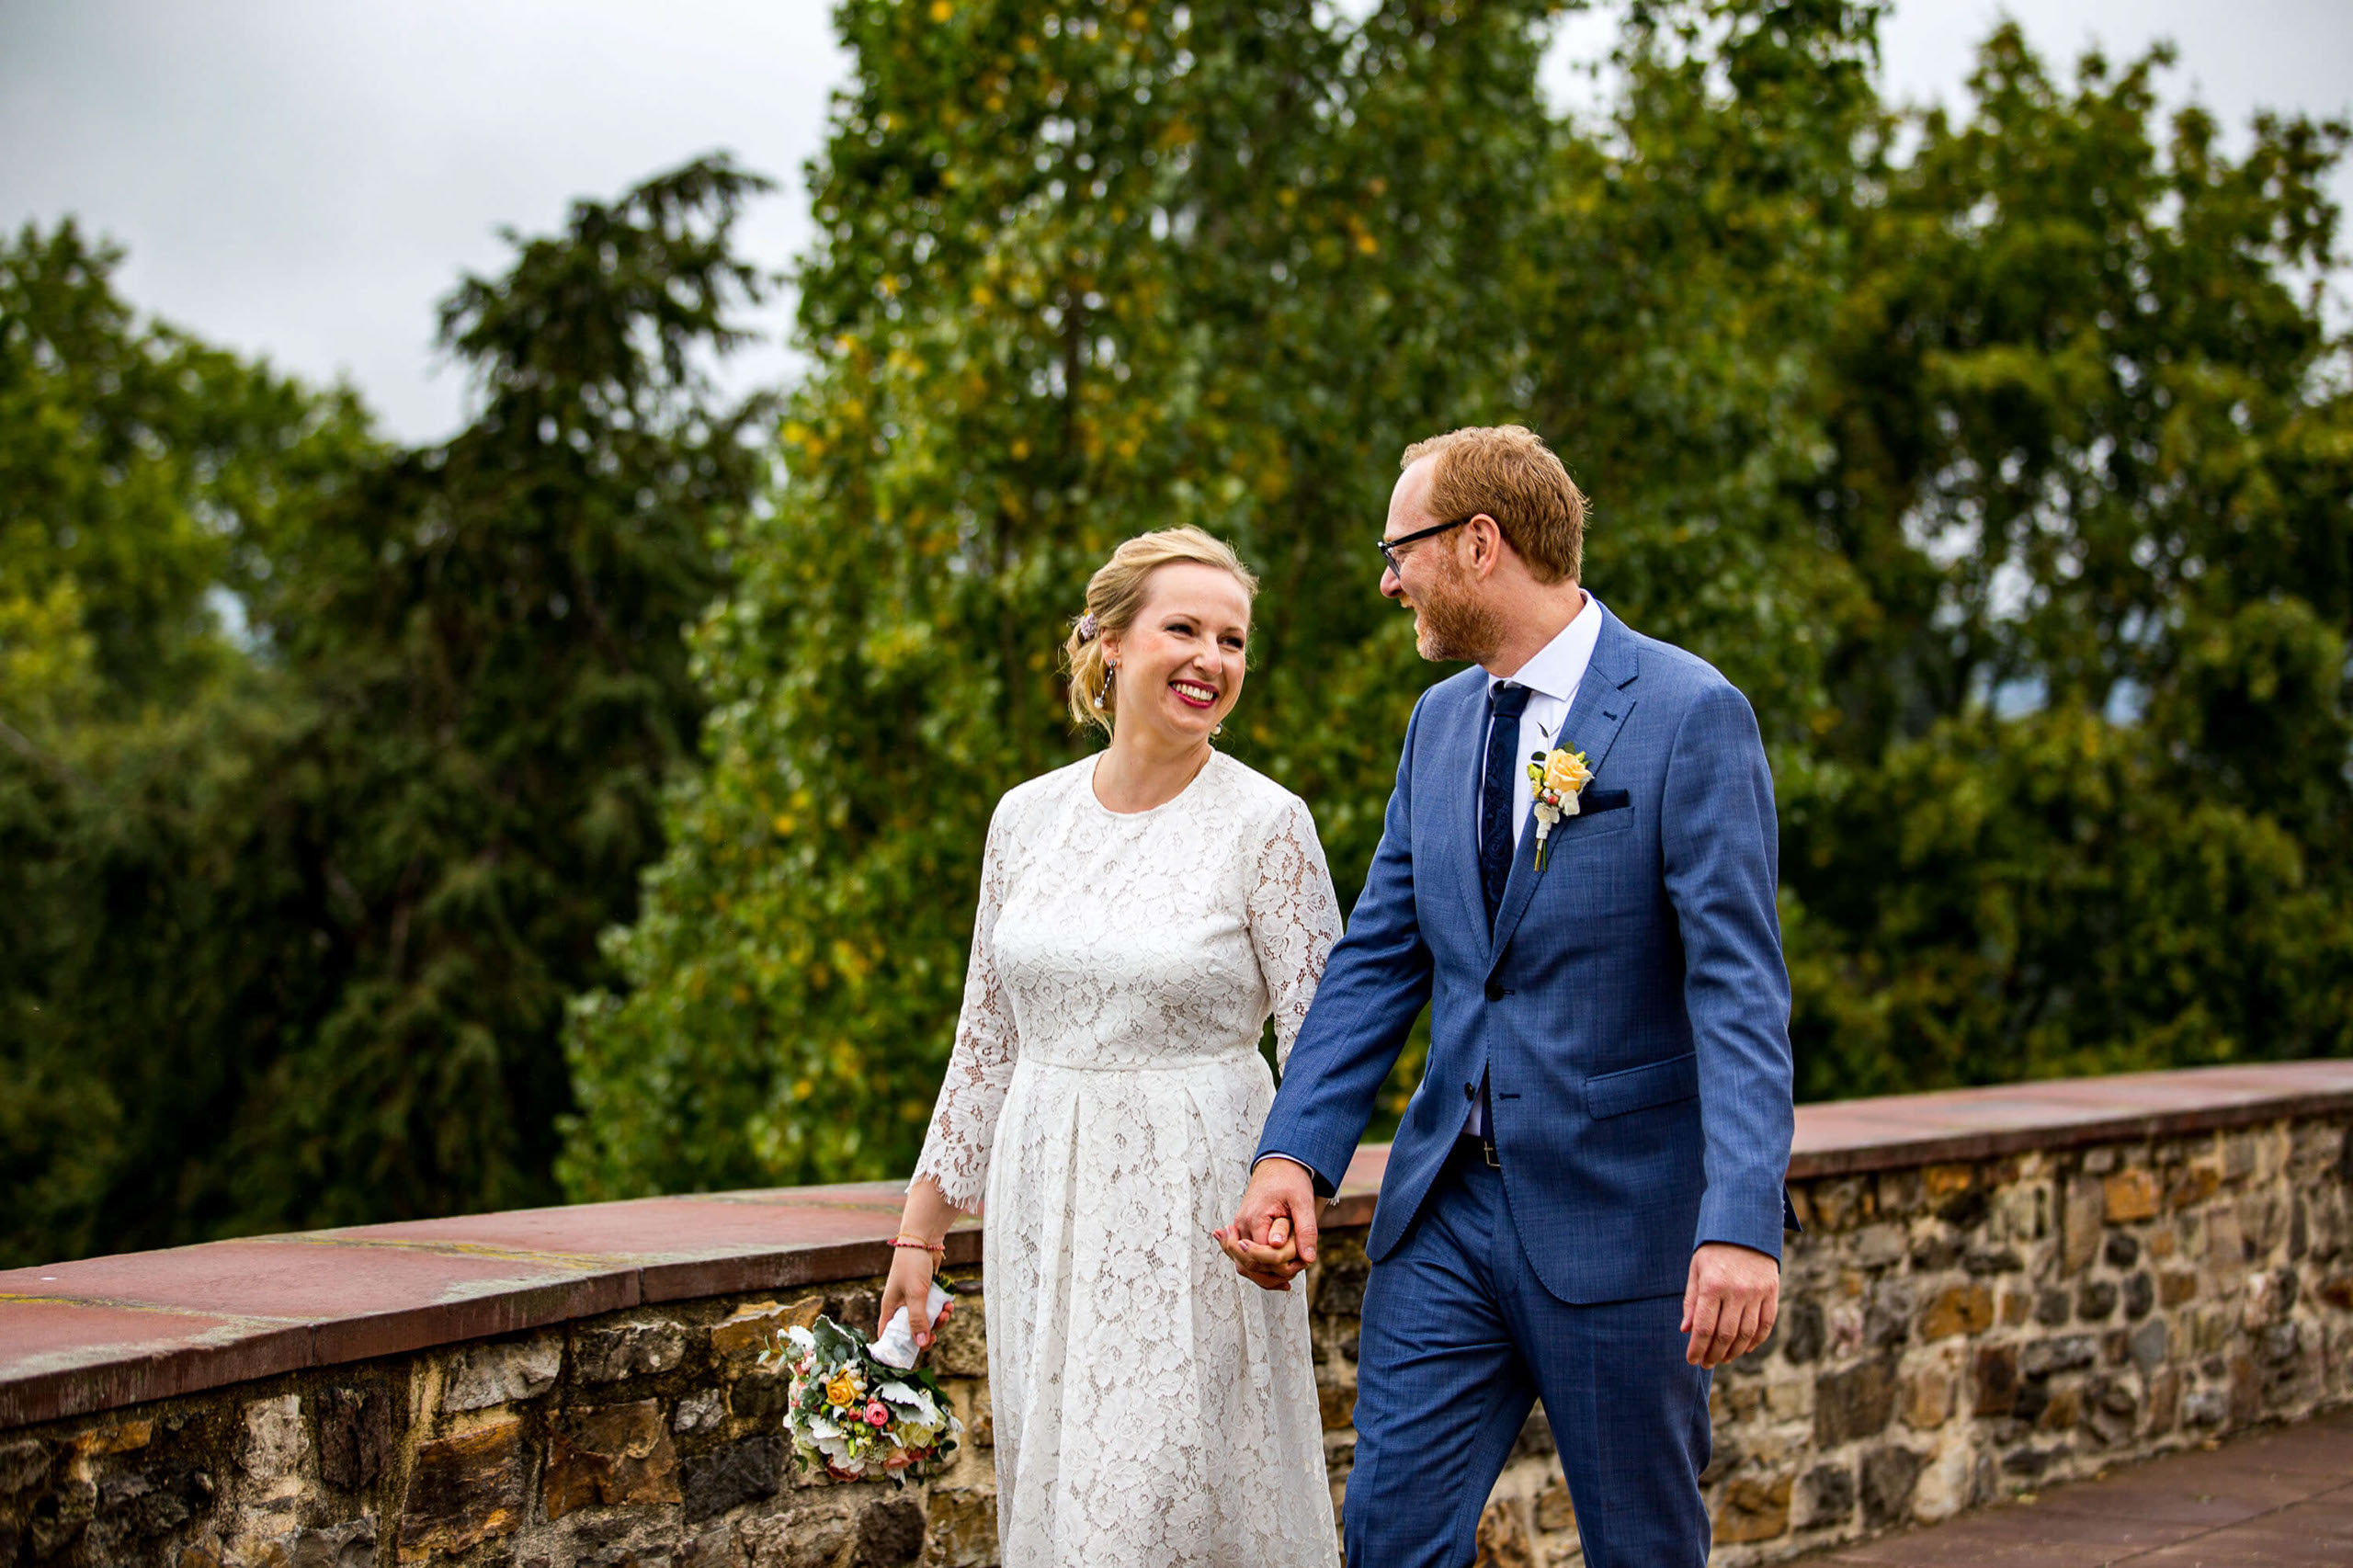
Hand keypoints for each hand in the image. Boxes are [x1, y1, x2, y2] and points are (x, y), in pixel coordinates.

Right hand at [877, 1245, 943, 1349]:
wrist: (924, 1239)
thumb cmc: (912, 1264)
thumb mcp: (915, 1294)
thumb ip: (918, 1319)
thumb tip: (921, 1345)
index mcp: (890, 1308)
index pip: (888, 1334)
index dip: (897, 1346)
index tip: (912, 1352)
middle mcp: (900, 1306)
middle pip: (912, 1330)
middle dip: (927, 1332)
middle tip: (937, 1331)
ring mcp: (914, 1299)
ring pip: (926, 1320)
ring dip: (938, 1320)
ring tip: (947, 1312)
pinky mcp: (926, 1293)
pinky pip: (934, 1308)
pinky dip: (942, 1309)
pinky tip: (949, 1304)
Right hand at [1215, 1157, 1318, 1290]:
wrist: (1277, 1165)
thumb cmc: (1291, 1180)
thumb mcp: (1303, 1202)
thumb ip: (1305, 1230)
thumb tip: (1308, 1259)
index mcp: (1254, 1218)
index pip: (1263, 1256)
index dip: (1284, 1262)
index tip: (1303, 1259)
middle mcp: (1241, 1226)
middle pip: (1250, 1265)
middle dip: (1275, 1272)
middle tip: (1299, 1268)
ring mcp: (1239, 1229)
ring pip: (1244, 1267)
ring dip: (1266, 1276)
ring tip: (1289, 1279)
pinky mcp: (1242, 1232)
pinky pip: (1245, 1259)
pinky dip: (1260, 1270)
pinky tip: (1280, 1278)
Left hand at [1682, 1242, 1778, 1367]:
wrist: (1746, 1227)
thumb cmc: (1714, 1249)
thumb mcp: (1697, 1269)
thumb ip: (1692, 1301)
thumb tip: (1687, 1331)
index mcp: (1713, 1284)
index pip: (1704, 1327)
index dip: (1697, 1348)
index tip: (1692, 1360)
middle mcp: (1736, 1291)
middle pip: (1725, 1335)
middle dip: (1714, 1354)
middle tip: (1706, 1364)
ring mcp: (1757, 1292)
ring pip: (1747, 1334)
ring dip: (1734, 1351)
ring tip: (1723, 1359)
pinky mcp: (1772, 1292)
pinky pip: (1766, 1325)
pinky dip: (1756, 1341)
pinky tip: (1744, 1348)